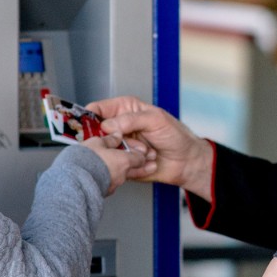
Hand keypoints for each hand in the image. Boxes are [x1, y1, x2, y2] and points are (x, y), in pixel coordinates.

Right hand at [87, 96, 213, 198]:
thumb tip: (108, 125)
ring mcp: (120, 145)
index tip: (92, 127)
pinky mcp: (122, 162)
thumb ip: (130, 119)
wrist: (186, 161)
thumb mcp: (155, 120)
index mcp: (124, 109)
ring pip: (106, 151)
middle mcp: (119, 127)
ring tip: (146, 151)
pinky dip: (129, 165)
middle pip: (97, 132)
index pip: (97, 110)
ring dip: (126, 153)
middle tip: (126, 141)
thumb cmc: (176, 136)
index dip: (90, 118)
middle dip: (111, 139)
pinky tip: (146, 161)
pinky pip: (116, 166)